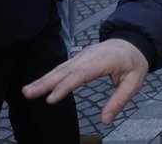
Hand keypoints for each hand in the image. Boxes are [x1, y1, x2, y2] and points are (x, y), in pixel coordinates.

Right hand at [22, 39, 147, 124]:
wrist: (133, 41)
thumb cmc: (134, 63)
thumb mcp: (134, 83)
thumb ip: (119, 101)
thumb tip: (105, 121)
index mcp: (105, 59)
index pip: (82, 74)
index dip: (65, 86)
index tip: (51, 98)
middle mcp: (90, 55)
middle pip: (66, 70)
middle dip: (46, 82)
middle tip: (28, 93)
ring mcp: (83, 54)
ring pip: (61, 67)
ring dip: (43, 79)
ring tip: (27, 91)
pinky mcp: (79, 57)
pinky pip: (63, 67)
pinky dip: (50, 75)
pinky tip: (38, 84)